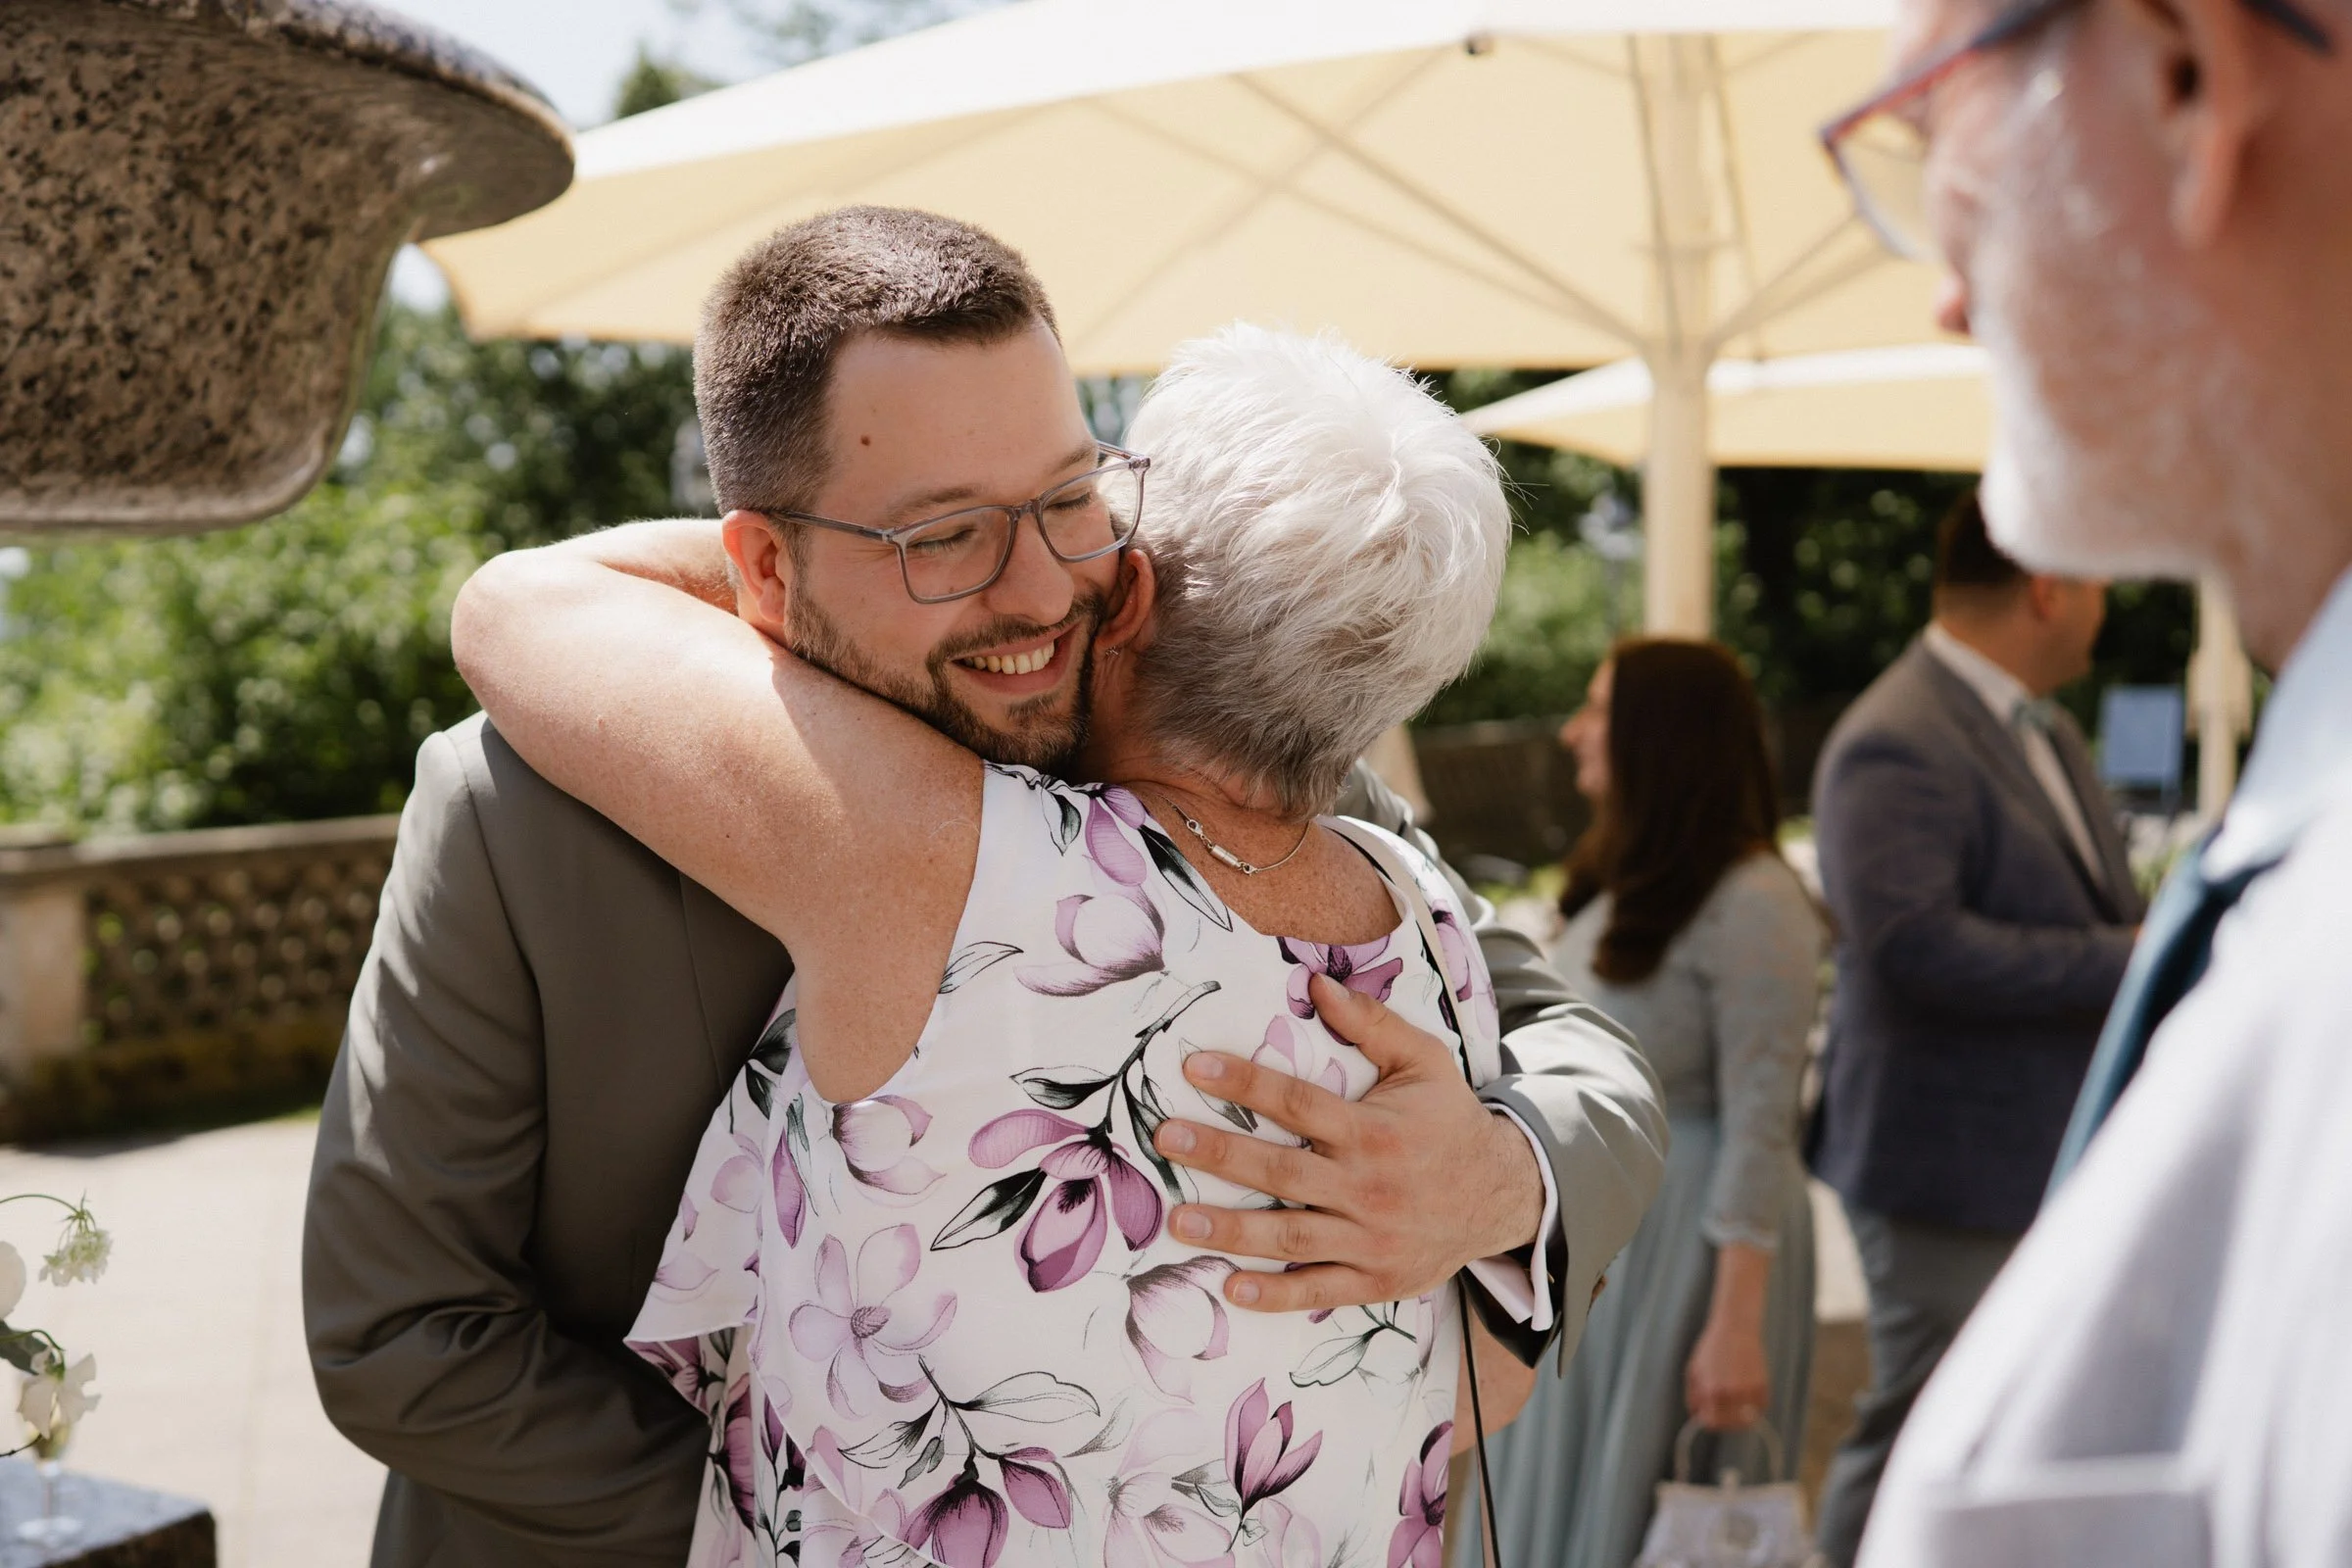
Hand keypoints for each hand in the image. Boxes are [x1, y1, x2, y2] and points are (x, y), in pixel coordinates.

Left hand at [1151, 972, 1543, 1313]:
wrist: (1503, 1195)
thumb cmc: (1448, 1121)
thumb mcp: (1423, 1062)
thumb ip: (1372, 1023)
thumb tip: (1317, 983)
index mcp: (1375, 1130)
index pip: (1299, 1102)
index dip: (1245, 1083)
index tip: (1194, 1067)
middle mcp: (1370, 1185)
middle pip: (1283, 1172)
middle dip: (1221, 1155)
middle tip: (1167, 1140)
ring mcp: (1372, 1238)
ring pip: (1292, 1237)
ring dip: (1232, 1230)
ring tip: (1178, 1219)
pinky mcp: (1376, 1279)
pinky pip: (1319, 1289)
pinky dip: (1276, 1295)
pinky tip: (1232, 1288)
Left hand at [1684, 1314, 1769, 1431]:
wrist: (1735, 1329)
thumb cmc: (1711, 1349)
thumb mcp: (1694, 1371)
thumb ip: (1693, 1397)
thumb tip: (1697, 1417)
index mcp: (1711, 1391)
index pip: (1712, 1422)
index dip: (1711, 1422)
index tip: (1712, 1418)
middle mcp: (1731, 1393)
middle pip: (1732, 1425)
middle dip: (1727, 1422)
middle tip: (1726, 1414)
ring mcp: (1748, 1390)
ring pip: (1748, 1418)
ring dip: (1743, 1415)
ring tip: (1737, 1402)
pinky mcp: (1762, 1385)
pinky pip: (1761, 1407)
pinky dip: (1756, 1405)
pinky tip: (1748, 1394)